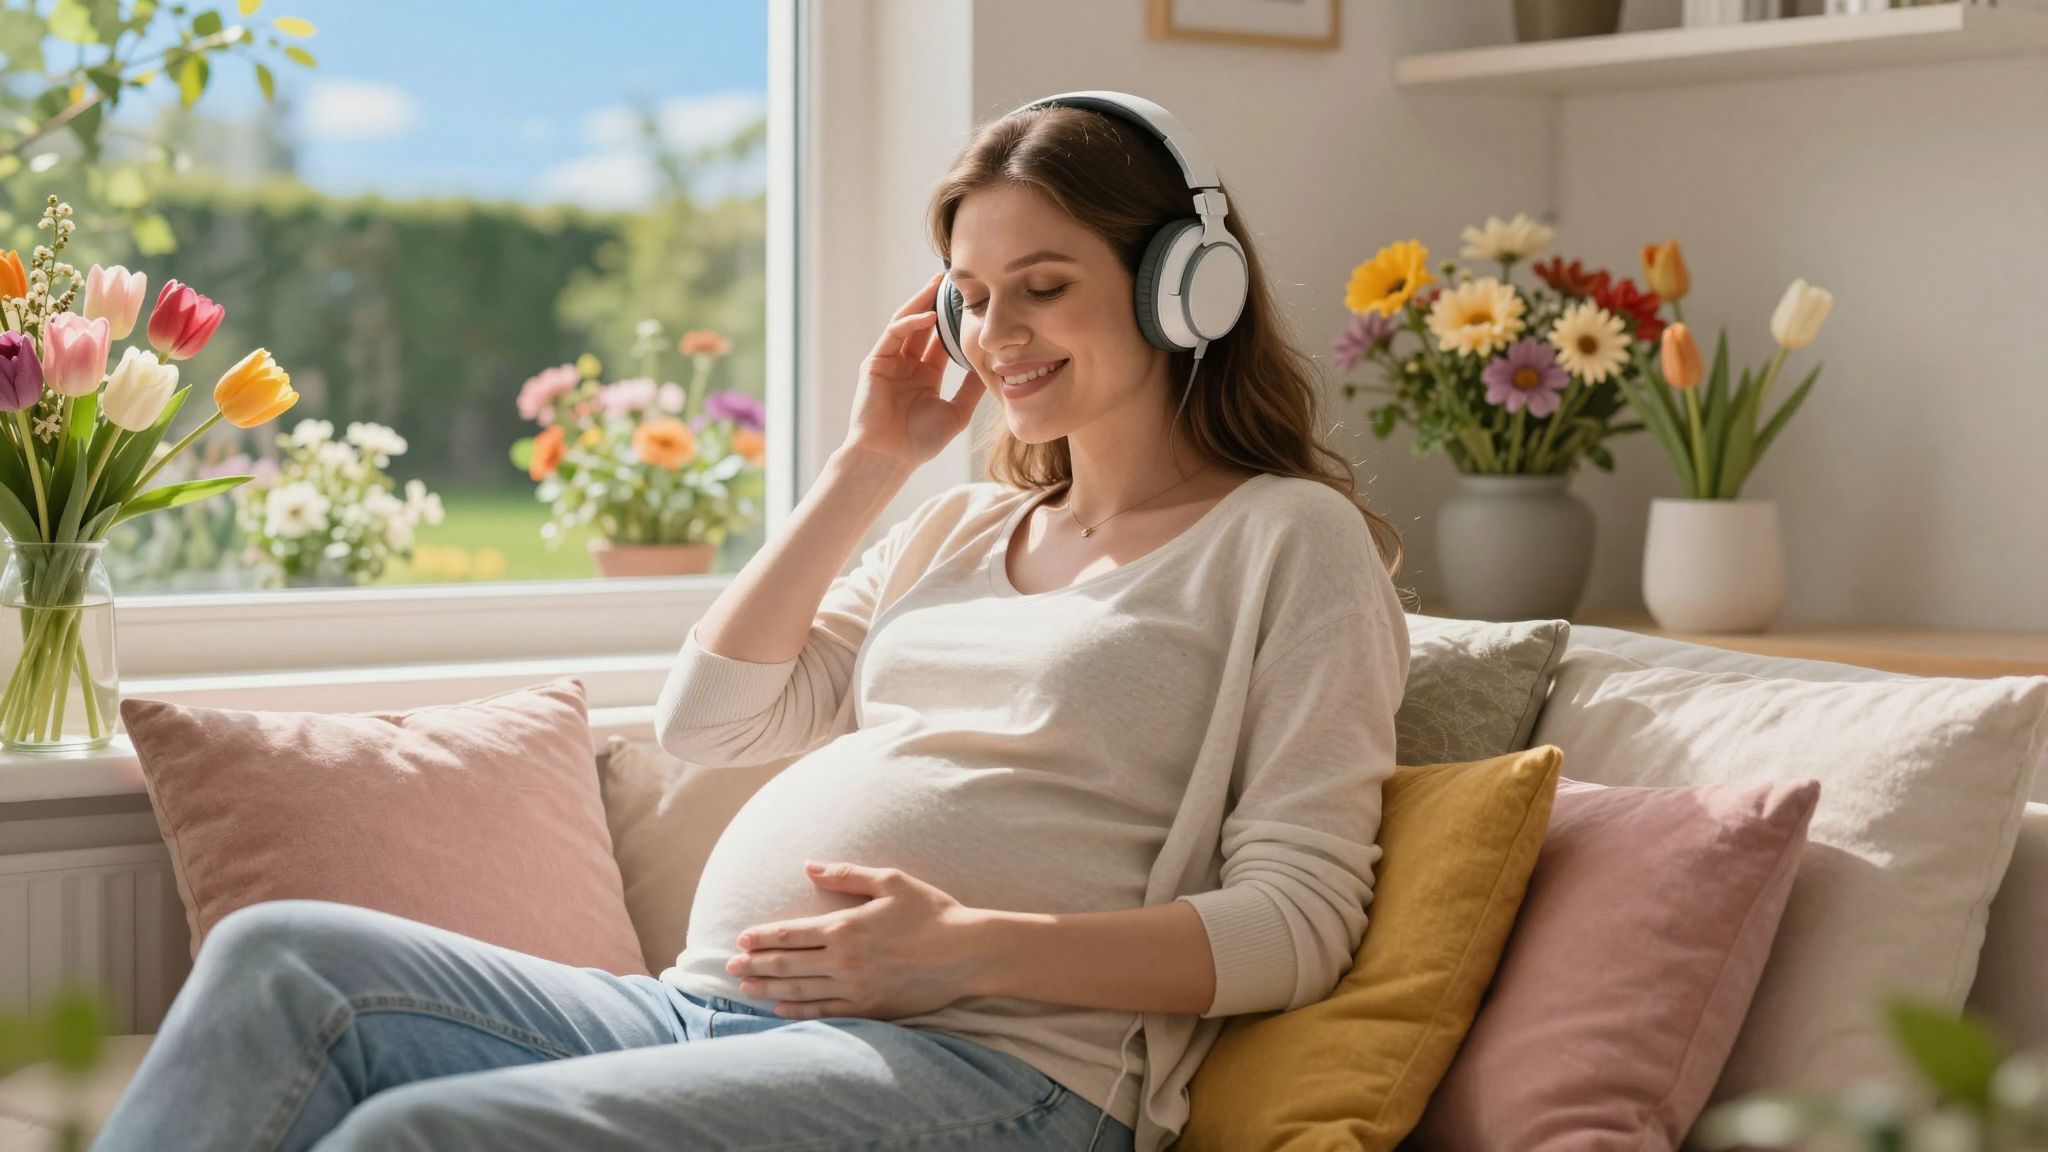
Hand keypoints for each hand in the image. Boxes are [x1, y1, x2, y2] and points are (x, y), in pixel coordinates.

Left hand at [725, 860, 986, 1020]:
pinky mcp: (869, 1008)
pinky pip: (824, 1013)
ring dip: (768, 990)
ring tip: (746, 988)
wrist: (967, 953)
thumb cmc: (931, 912)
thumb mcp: (890, 881)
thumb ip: (845, 875)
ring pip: (799, 992)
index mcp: (845, 928)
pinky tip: (780, 1010)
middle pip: (786, 965)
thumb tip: (809, 867)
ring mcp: (855, 989)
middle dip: (755, 966)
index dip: (762, 937)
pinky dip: (797, 1012)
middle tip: (729, 968)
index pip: (790, 934)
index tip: (740, 941)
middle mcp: (844, 961)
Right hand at [841, 272, 984, 469]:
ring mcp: (890, 362)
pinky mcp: (875, 362)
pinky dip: (910, 323)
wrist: (890, 457)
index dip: (955, 321)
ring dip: (921, 302)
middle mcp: (908, 364)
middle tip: (955, 281)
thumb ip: (971, 388)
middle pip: (924, 325)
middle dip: (937, 302)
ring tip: (939, 285)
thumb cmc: (920, 442)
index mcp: (926, 375)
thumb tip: (993, 366)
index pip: (942, 339)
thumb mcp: (956, 412)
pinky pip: (893, 335)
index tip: (973, 304)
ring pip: (907, 323)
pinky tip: (929, 316)